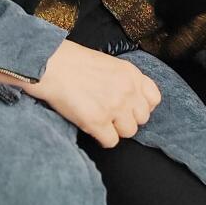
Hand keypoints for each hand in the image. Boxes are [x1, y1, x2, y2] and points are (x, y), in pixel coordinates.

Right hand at [20, 40, 161, 148]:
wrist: (51, 65)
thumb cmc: (74, 62)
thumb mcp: (109, 64)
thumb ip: (124, 81)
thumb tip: (130, 100)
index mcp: (132, 74)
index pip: (154, 99)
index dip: (141, 106)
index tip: (129, 107)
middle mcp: (128, 91)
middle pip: (142, 119)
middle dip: (127, 119)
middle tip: (111, 115)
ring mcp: (114, 107)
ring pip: (129, 132)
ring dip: (115, 129)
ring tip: (100, 120)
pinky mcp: (97, 121)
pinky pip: (111, 142)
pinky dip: (102, 138)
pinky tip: (92, 128)